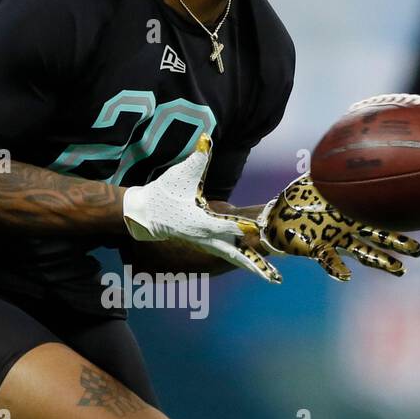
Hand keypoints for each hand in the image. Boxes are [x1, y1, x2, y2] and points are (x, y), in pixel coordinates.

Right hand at [122, 135, 281, 283]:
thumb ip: (197, 159)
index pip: (222, 226)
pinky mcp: (206, 243)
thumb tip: (206, 139)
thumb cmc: (163, 192)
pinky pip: (229, 253)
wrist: (145, 213)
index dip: (237, 227)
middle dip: (254, 264)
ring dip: (252, 266)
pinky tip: (257, 264)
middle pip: (234, 254)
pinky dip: (243, 259)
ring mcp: (206, 242)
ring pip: (233, 257)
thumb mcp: (180, 174)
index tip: (255, 229)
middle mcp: (205, 237)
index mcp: (199, 222)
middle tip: (274, 278)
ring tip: (273, 278)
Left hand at [256, 176, 419, 280]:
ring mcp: (334, 239)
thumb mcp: (319, 175)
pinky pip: (329, 260)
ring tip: (398, 269)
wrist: (276, 213)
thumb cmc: (300, 196)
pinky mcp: (316, 248)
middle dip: (399, 243)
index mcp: (351, 213)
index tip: (416, 223)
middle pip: (379, 237)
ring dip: (380, 260)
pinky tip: (346, 276)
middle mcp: (348, 229)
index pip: (379, 218)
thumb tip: (348, 138)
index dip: (396, 223)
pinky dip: (337, 268)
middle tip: (418, 250)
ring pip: (362, 251)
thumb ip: (333, 162)